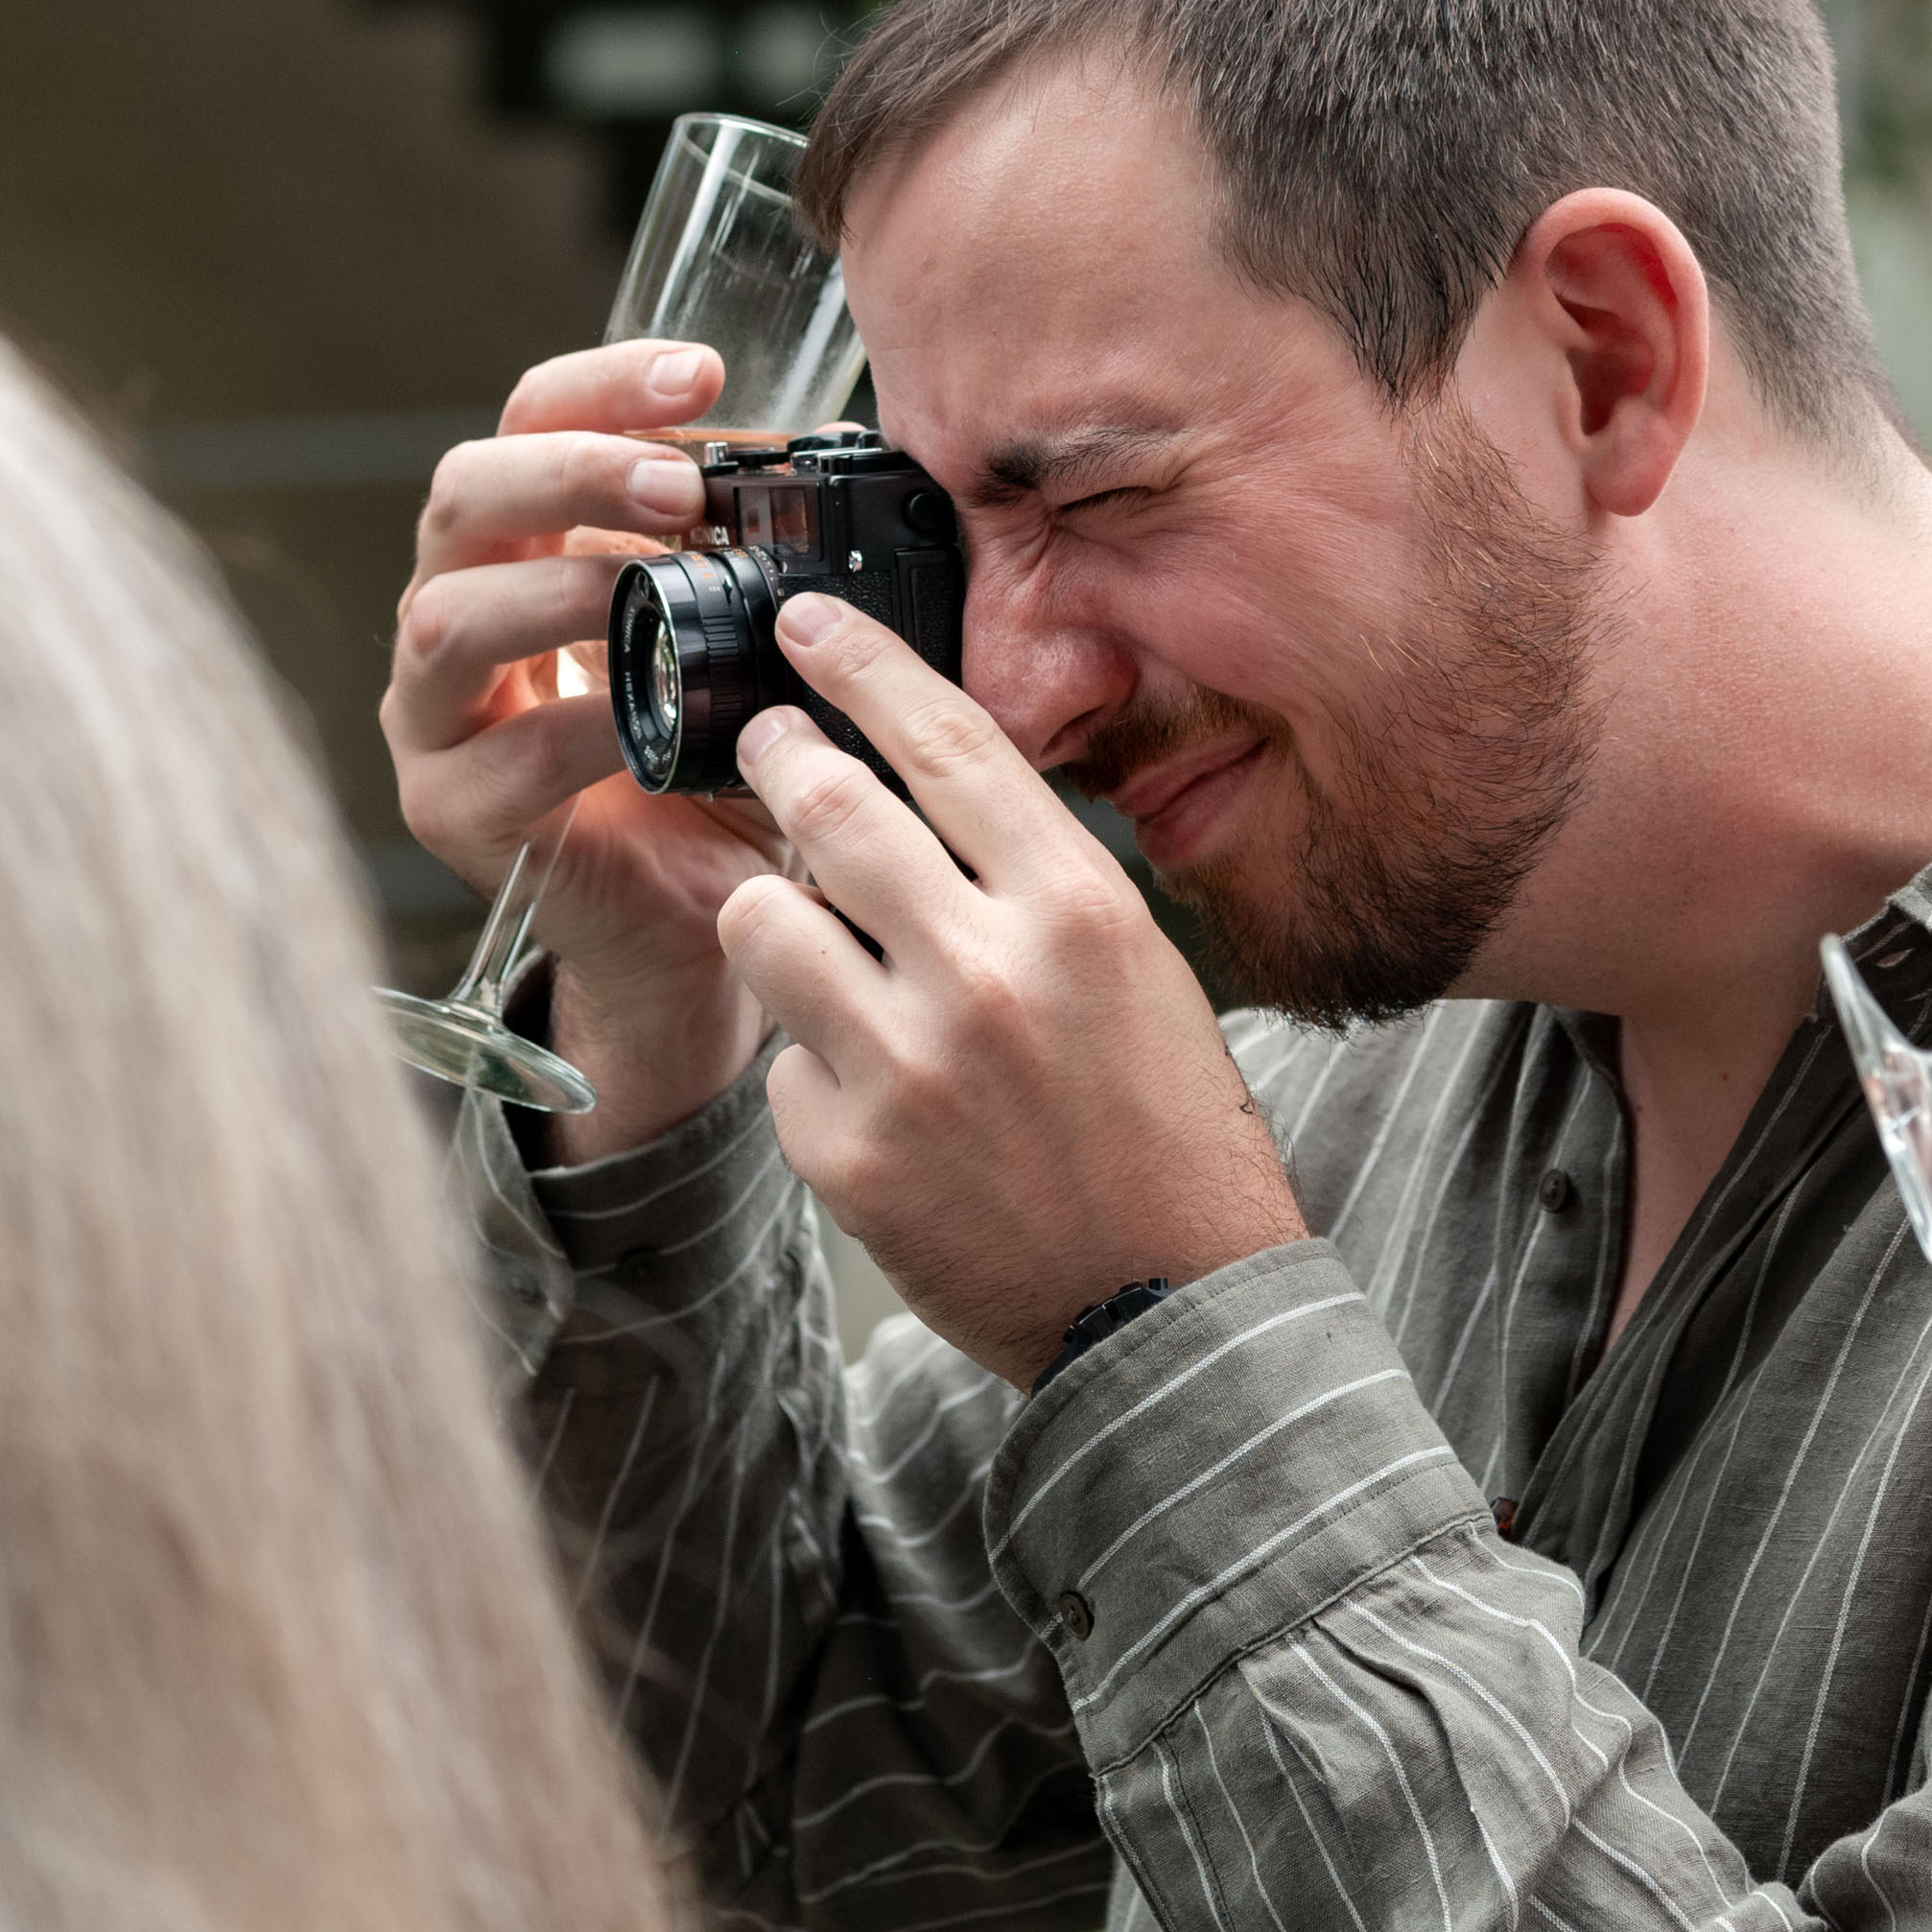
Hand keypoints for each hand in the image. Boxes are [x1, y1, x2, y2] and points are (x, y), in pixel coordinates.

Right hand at [380, 339, 779, 1130]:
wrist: (705, 932)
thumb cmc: (725, 773)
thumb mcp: (757, 648)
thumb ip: (772, 558)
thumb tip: (847, 457)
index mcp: (529, 548)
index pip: (531, 424)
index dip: (603, 386)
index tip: (701, 376)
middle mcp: (465, 616)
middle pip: (464, 496)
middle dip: (567, 469)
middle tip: (676, 485)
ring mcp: (442, 717)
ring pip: (448, 617)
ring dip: (554, 589)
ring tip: (643, 591)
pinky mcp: (455, 814)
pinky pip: (498, 760)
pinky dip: (573, 734)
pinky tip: (640, 728)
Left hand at [715, 590, 1307, 1382]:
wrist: (1171, 1309)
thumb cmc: (1164, 1130)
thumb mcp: (1136, 967)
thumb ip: (1029, 875)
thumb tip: (906, 783)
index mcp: (1079, 909)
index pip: (946, 740)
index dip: (860, 665)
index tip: (804, 623)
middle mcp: (989, 972)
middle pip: (828, 803)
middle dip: (778, 755)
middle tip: (766, 743)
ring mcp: (908, 1067)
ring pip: (760, 916)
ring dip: (769, 908)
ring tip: (804, 931)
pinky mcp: (847, 1155)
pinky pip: (780, 1056)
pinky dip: (812, 1061)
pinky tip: (872, 1091)